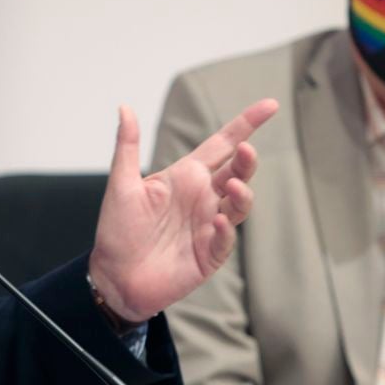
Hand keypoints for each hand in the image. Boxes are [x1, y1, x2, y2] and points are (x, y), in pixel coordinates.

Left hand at [88, 99, 278, 322]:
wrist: (114, 278)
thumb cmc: (117, 232)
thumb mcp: (121, 185)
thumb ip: (127, 146)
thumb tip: (124, 106)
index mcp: (186, 176)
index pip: (222, 144)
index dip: (246, 124)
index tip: (270, 105)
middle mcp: (203, 197)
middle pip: (237, 171)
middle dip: (247, 159)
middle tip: (246, 149)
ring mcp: (209, 225)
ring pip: (240, 203)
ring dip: (242, 192)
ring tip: (233, 184)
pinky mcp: (210, 254)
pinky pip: (225, 238)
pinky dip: (226, 228)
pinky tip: (218, 221)